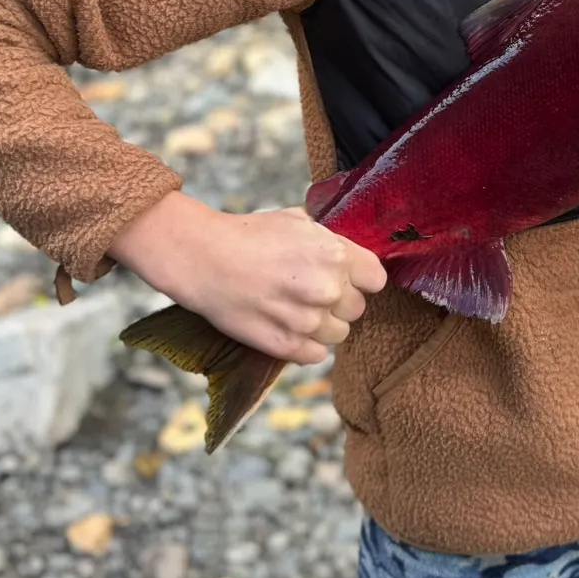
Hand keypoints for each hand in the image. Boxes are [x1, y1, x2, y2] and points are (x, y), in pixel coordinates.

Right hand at [109, 192, 385, 362]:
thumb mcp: (298, 222)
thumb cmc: (248, 235)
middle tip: (307, 291)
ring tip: (293, 308)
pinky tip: (285, 326)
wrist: (202, 259)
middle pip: (357, 308)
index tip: (347, 279)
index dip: (360, 279)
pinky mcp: (287, 346)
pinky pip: (317, 355)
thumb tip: (351, 256)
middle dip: (338, 301)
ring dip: (321, 325)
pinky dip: (304, 345)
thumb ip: (331, 242)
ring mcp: (308, 320)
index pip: (376, 279)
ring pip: (338, 334)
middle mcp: (328, 289)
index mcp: (336, 255)